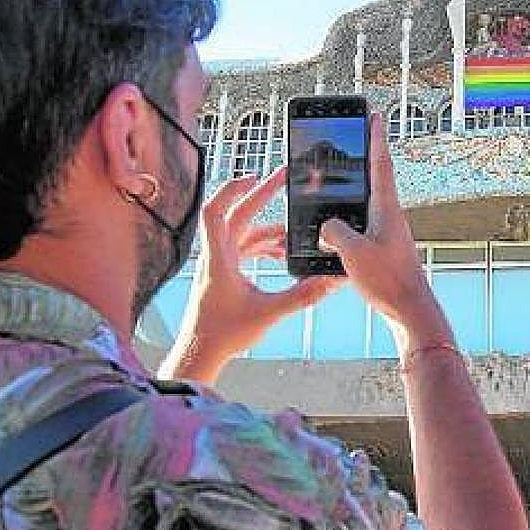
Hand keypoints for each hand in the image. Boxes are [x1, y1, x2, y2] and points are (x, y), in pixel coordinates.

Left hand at [163, 170, 340, 382]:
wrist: (200, 352)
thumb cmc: (223, 334)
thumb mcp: (268, 313)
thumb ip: (300, 296)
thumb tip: (329, 283)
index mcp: (220, 259)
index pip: (217, 212)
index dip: (234, 189)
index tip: (256, 176)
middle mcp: (216, 256)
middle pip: (235, 214)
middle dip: (260, 195)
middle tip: (283, 178)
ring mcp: (218, 264)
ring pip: (242, 233)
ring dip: (267, 228)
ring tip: (293, 231)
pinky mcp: (223, 274)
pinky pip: (244, 249)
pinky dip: (263, 246)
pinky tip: (282, 253)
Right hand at [318, 114, 451, 350]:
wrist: (410, 310)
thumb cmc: (388, 281)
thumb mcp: (353, 252)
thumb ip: (334, 231)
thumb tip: (326, 226)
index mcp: (385, 208)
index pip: (380, 164)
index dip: (375, 138)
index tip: (375, 115)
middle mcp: (390, 216)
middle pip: (374, 179)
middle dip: (363, 159)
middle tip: (353, 140)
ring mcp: (389, 232)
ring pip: (367, 204)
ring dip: (353, 191)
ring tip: (335, 183)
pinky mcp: (384, 249)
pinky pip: (362, 226)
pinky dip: (349, 220)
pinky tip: (336, 229)